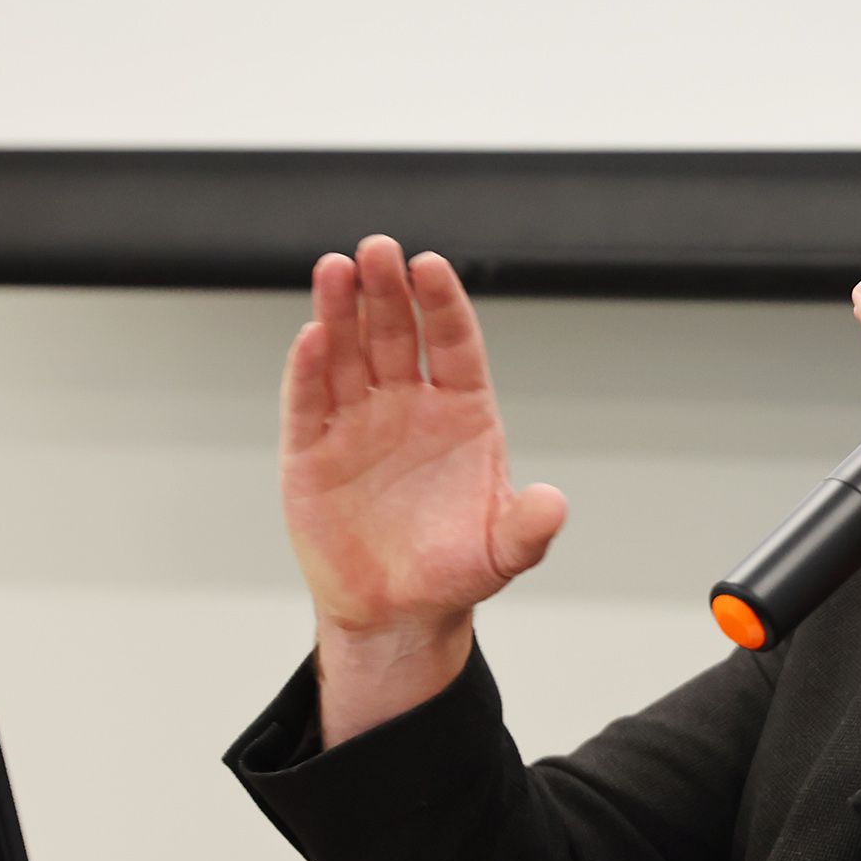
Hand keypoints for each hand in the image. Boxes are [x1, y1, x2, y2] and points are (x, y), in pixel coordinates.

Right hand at [281, 236, 566, 743]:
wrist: (396, 611)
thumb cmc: (453, 570)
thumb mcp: (501, 555)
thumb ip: (528, 529)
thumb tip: (553, 504)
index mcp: (461, 412)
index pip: (452, 343)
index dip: (441, 305)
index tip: (430, 266)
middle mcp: (407, 405)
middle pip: (394, 333)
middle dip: (386, 290)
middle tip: (377, 250)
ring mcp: (357, 421)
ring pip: (346, 352)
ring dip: (339, 309)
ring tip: (335, 268)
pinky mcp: (311, 449)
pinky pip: (309, 400)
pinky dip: (307, 368)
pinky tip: (310, 335)